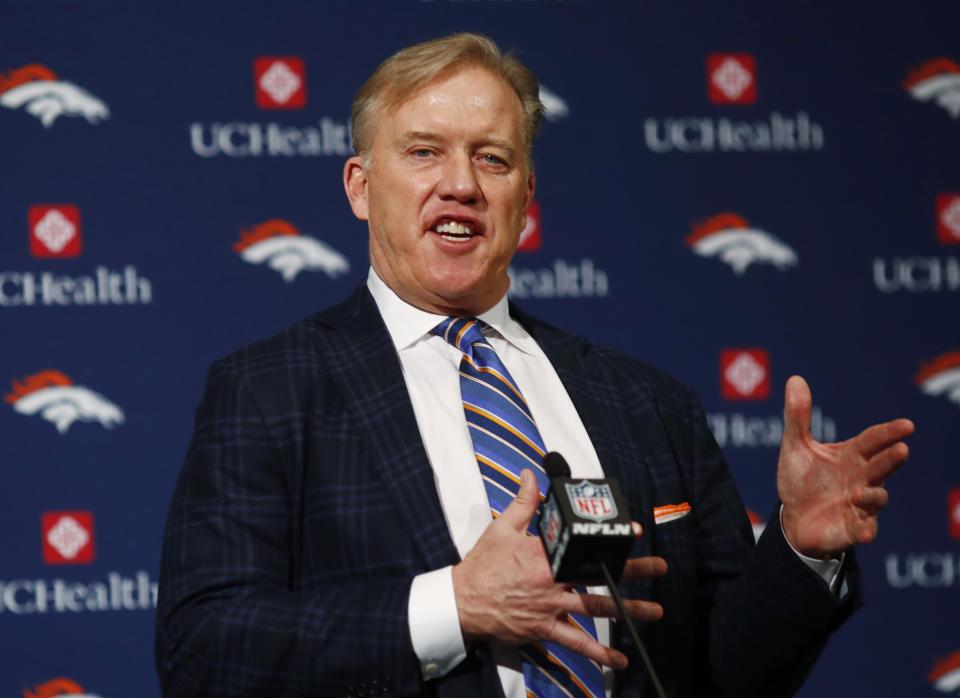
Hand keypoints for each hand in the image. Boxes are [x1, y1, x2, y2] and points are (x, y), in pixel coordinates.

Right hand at [452, 469, 666, 668]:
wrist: (462, 601)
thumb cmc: (482, 565)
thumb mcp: (502, 529)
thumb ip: (523, 502)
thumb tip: (530, 475)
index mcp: (543, 554)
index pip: (583, 542)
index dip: (609, 537)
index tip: (634, 530)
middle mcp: (552, 581)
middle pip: (598, 575)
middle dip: (632, 571)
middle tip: (658, 568)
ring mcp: (550, 607)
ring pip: (596, 609)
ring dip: (628, 610)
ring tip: (655, 611)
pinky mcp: (544, 629)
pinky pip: (575, 643)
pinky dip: (598, 652)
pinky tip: (619, 659)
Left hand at [777, 376, 914, 557]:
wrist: (794, 518)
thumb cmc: (801, 479)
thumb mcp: (796, 446)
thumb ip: (797, 416)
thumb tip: (794, 378)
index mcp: (852, 456)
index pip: (874, 440)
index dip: (890, 433)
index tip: (907, 425)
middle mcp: (862, 478)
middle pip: (881, 466)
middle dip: (891, 459)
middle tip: (901, 450)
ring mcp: (860, 505)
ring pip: (876, 498)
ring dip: (873, 495)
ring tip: (860, 493)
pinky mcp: (853, 528)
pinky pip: (864, 530)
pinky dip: (865, 530)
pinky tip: (865, 531)